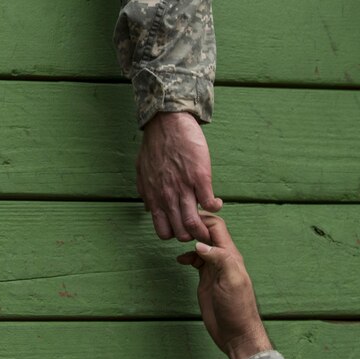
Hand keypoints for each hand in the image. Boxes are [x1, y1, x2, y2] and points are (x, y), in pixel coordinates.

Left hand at [137, 111, 222, 240]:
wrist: (166, 123)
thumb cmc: (154, 146)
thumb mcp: (143, 172)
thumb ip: (147, 192)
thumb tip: (149, 208)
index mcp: (154, 197)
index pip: (163, 232)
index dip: (175, 233)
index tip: (182, 227)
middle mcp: (167, 197)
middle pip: (181, 233)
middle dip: (192, 235)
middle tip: (200, 226)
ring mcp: (184, 188)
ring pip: (194, 224)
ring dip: (205, 227)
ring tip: (210, 219)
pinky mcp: (200, 177)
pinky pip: (210, 203)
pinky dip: (216, 207)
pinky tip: (216, 201)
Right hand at [177, 213, 272, 358]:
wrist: (236, 334)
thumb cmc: (238, 309)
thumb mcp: (232, 281)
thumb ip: (220, 259)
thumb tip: (200, 245)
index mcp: (230, 255)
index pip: (217, 227)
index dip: (202, 220)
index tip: (185, 220)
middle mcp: (222, 258)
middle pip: (208, 233)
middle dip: (193, 226)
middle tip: (177, 226)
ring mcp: (214, 269)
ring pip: (200, 245)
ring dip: (189, 241)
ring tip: (176, 241)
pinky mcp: (207, 279)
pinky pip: (196, 260)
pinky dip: (187, 256)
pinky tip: (180, 260)